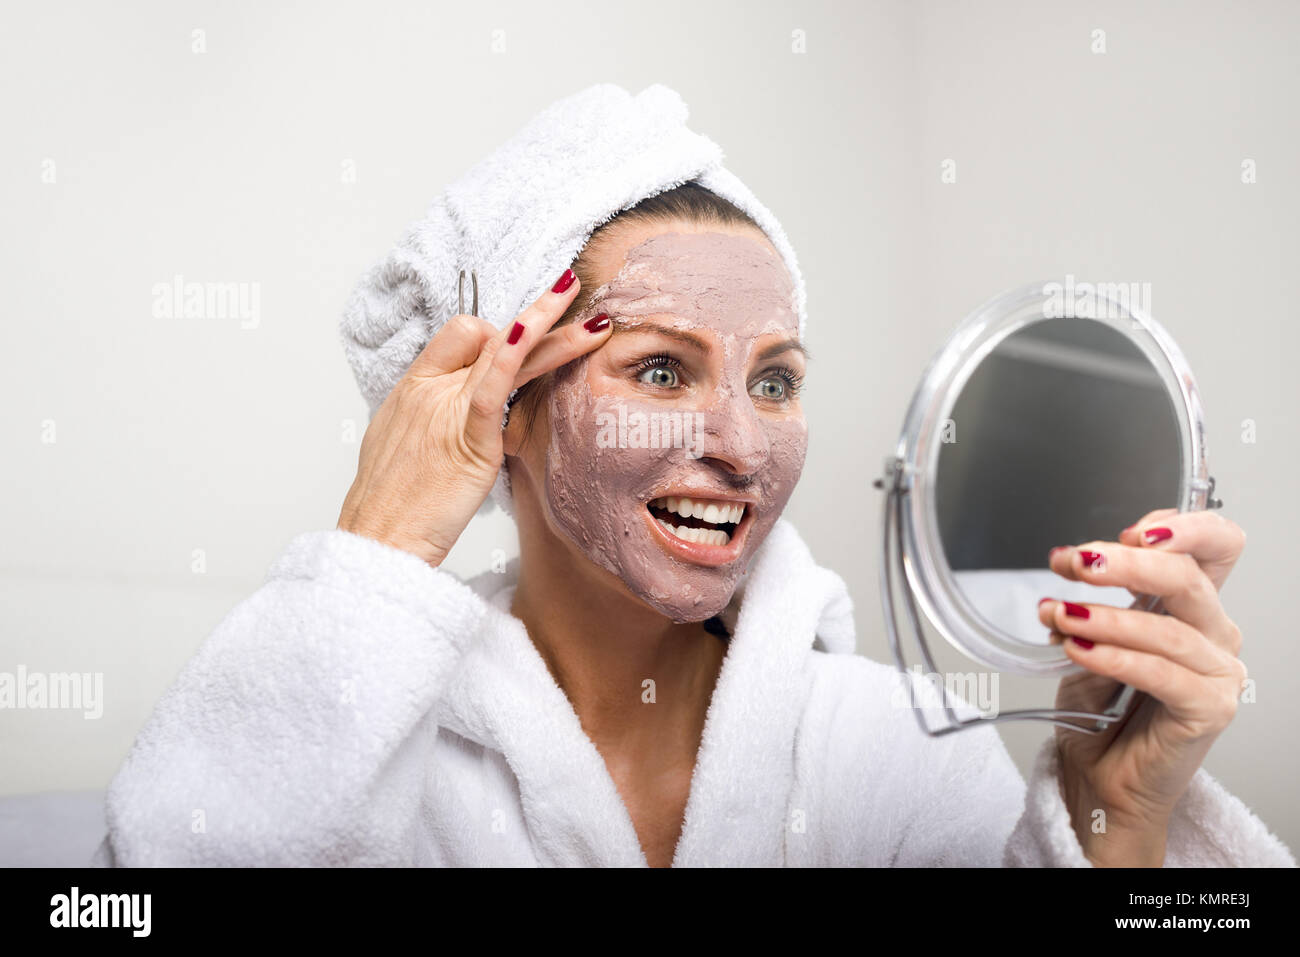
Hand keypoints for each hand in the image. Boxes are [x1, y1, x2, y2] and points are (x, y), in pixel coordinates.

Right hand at [337, 269, 610, 565]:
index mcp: (415, 388)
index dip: (498, 334)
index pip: (462, 334)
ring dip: (554, 329)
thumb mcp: (408, 448)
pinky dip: (513, 355)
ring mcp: (447, 410)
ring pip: (505, 352)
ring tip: (596, 321)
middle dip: (538, 313)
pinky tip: (535, 334)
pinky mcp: (467, 438)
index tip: (525, 346)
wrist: (377, 538)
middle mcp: (430, 389)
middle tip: (569, 290)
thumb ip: (438, 422)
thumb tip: (465, 418)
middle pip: (489, 335)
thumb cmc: (394, 505)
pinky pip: (492, 385)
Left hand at [1038, 508, 1248, 866]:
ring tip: (1057, 614)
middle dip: (1125, 563)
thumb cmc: (1100, 713)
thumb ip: (1093, 602)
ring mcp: (1217, 673)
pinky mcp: (1207, 709)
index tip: (1127, 532)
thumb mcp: (1089, 639)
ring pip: (1166, 627)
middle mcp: (1213, 634)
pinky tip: (1077, 648)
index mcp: (1192, 607)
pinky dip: (1113, 656)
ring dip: (1104, 616)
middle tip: (1077, 562)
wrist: (1101, 780)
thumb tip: (1072, 563)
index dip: (1182, 528)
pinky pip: (1160, 672)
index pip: (1215, 548)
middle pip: (1188, 577)